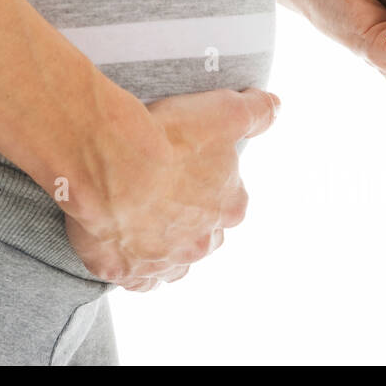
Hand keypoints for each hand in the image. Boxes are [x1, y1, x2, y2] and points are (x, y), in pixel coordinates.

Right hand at [61, 87, 279, 290]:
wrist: (111, 161)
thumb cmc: (167, 137)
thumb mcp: (224, 112)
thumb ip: (255, 112)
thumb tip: (274, 107)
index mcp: (228, 207)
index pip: (231, 202)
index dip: (211, 185)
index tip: (190, 167)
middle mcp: (202, 241)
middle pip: (204, 235)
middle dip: (190, 220)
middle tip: (163, 190)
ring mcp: (164, 260)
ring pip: (173, 262)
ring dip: (164, 247)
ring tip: (143, 222)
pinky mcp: (126, 271)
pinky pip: (137, 278)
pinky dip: (134, 268)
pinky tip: (123, 248)